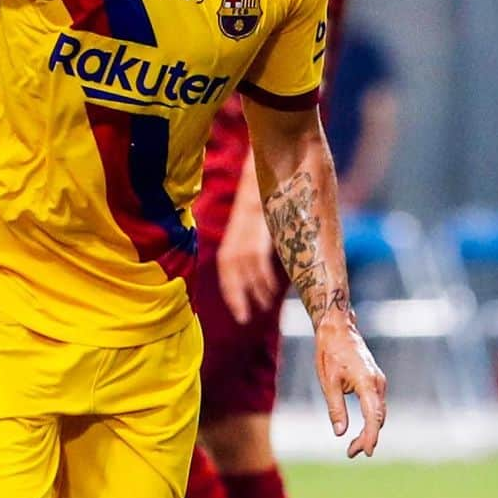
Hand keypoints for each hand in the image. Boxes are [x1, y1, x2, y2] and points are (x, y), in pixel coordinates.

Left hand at [217, 201, 278, 324]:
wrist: (262, 179)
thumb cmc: (262, 207)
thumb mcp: (253, 232)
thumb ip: (254, 252)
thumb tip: (264, 276)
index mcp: (229, 246)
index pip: (225, 278)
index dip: (232, 297)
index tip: (239, 315)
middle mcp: (233, 244)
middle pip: (231, 278)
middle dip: (237, 300)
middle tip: (244, 319)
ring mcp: (244, 239)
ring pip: (246, 273)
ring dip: (256, 292)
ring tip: (265, 305)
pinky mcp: (257, 234)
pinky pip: (258, 262)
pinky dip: (264, 278)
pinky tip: (272, 289)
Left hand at [315, 316, 386, 457]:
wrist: (337, 329)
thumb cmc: (330, 353)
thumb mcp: (328, 382)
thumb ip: (335, 408)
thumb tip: (340, 433)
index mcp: (367, 383)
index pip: (373, 417)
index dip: (371, 436)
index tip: (366, 452)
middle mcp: (378, 383)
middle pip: (378, 418)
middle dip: (368, 438)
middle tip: (352, 453)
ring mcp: (378, 381)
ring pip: (379, 413)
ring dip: (370, 430)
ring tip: (354, 447)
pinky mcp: (375, 381)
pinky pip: (377, 405)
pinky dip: (371, 419)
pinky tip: (361, 430)